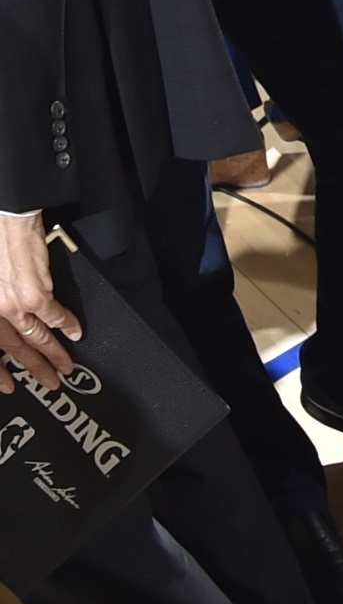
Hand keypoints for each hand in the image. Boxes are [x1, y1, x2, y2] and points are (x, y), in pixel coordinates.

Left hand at [0, 209, 77, 395]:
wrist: (5, 217)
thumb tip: (10, 314)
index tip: (8, 386)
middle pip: (14, 348)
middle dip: (34, 367)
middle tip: (51, 380)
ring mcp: (11, 306)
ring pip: (34, 338)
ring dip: (52, 354)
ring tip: (66, 365)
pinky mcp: (33, 294)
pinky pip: (52, 315)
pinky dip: (65, 324)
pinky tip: (75, 331)